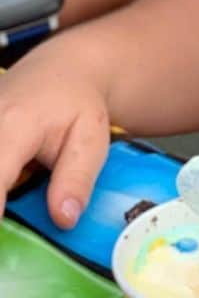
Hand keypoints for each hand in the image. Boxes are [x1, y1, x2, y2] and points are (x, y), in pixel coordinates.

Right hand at [0, 55, 110, 227]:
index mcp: (15, 126)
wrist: (62, 70)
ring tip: (26, 184)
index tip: (1, 227)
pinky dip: (2, 179)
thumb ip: (77, 178)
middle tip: (12, 221)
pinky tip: (12, 182)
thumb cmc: (77, 105)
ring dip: (3, 185)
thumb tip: (64, 219)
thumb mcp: (91, 137)